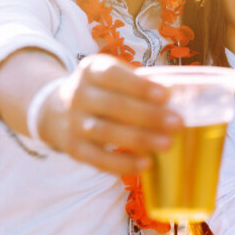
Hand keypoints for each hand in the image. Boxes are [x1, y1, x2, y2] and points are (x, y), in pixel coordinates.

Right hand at [40, 55, 180, 174]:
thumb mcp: (110, 74)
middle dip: (149, 115)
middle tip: (178, 123)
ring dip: (140, 139)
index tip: (165, 95)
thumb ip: (137, 82)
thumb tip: (179, 94)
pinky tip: (145, 164)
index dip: (139, 86)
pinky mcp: (74, 148)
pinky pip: (98, 159)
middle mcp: (79, 95)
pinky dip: (123, 164)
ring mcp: (74, 123)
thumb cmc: (101, 90)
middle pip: (114, 106)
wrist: (55, 110)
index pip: (113, 75)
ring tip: (168, 144)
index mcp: (92, 71)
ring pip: (107, 132)